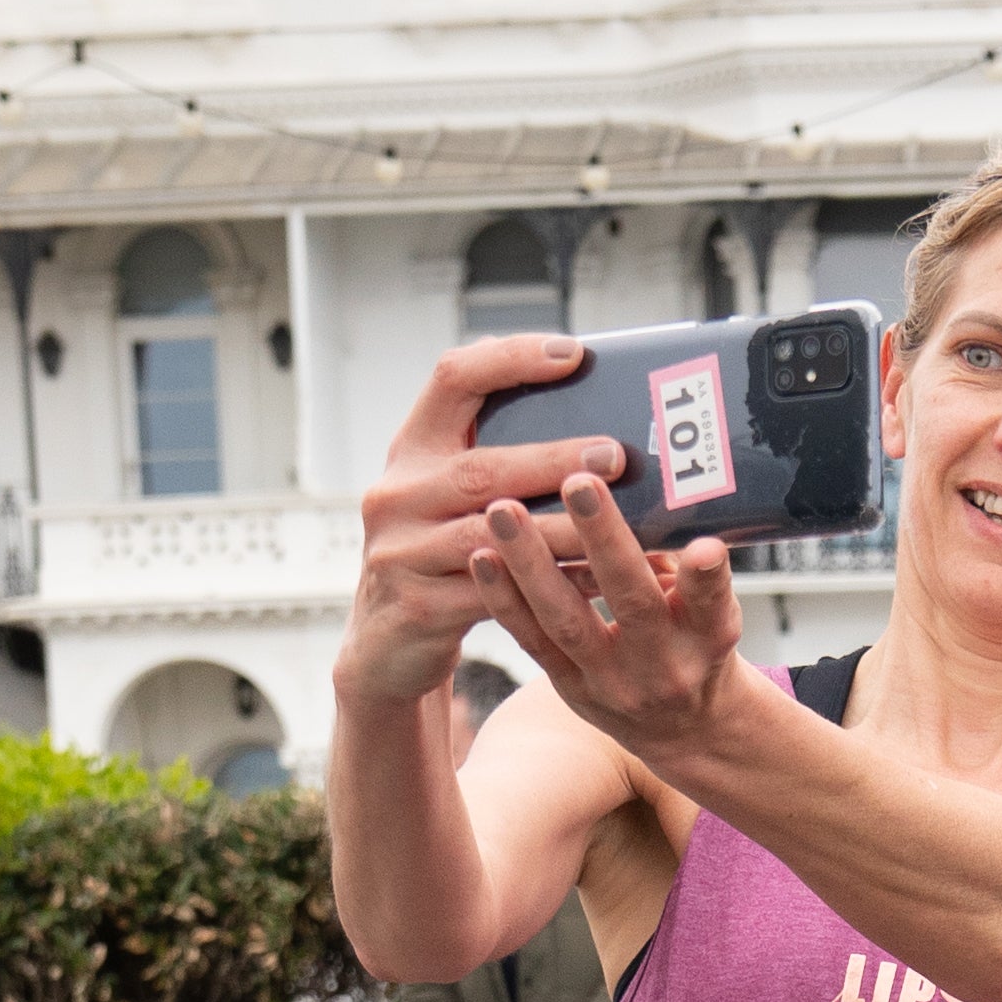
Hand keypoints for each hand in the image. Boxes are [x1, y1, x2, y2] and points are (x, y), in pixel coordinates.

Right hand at [343, 339, 626, 704]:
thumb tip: (584, 397)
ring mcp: (402, 551)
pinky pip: (495, 594)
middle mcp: (398, 492)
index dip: (509, 360)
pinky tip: (596, 579)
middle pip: (480, 466)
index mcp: (413, 449)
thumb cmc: (442, 556)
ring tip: (612, 521)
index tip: (571, 353)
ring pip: (490, 534)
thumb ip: (494, 451)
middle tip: (615, 454)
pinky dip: (549, 583)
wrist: (386, 647)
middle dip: (552, 458)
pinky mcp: (417, 607)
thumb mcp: (450, 496)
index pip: (452, 379)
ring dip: (557, 527)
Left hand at [464, 474, 757, 759]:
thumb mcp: (715, 610)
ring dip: (531, 562)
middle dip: (604, 541)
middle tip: (579, 482)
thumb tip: (653, 500)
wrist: (681, 729)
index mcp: (709, 639)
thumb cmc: (696, 643)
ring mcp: (612, 683)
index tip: (705, 546)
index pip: (711, 604)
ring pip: (567, 621)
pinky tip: (481, 555)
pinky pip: (532, 641)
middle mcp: (663, 667)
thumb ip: (688, 569)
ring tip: (503, 510)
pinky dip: (504, 597)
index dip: (707, 577)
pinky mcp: (570, 689)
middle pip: (632, 603)